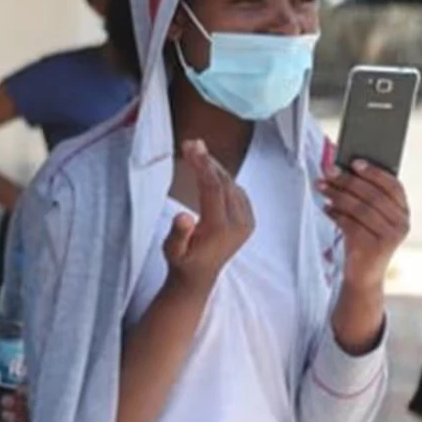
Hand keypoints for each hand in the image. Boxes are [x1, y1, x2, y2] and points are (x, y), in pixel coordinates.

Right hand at [164, 139, 254, 287]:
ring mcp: (246, 222)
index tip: (190, 147)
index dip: (202, 165)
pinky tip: (212, 170)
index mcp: (220, 228)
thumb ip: (179, 234)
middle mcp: (239, 223)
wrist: (199, 278)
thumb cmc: (182, 261)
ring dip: (216, 168)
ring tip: (198, 152)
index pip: (213, 188)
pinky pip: (238, 192)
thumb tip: (183, 215)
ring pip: (232, 185)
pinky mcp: (248, 220)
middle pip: (225, 183)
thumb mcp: (173, 250)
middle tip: (192, 143)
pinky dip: (224, 178)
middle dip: (208, 161)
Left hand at [319, 159, 409, 288]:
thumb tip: (341, 168)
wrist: (364, 275)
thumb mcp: (369, 219)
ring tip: (321, 187)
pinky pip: (351, 225)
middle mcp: (402, 223)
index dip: (374, 172)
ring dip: (338, 195)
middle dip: (348, 181)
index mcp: (403, 212)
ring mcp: (390, 236)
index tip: (354, 162)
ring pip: (360, 209)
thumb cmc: (364, 240)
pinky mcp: (374, 248)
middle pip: (373, 195)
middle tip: (328, 172)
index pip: (393, 186)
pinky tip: (325, 208)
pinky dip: (336, 214)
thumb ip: (363, 197)